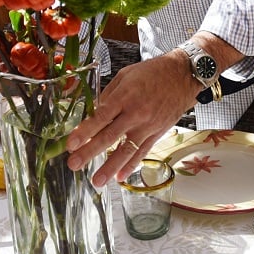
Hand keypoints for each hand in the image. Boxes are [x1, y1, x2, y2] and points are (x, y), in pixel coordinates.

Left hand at [66, 53, 197, 185]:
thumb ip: (109, 95)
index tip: (71, 144)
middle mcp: (135, 113)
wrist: (182, 76)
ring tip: (97, 181)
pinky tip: (120, 177)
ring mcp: (147, 126)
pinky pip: (142, 152)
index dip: (85, 132)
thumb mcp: (125, 76)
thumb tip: (93, 112)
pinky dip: (131, 165)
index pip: (101, 117)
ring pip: (126, 150)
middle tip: (74, 165)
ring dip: (110, 167)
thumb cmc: (153, 72)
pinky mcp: (157, 133)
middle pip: (109, 136)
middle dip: (90, 152)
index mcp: (125, 96)